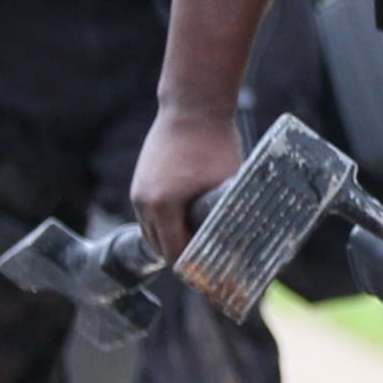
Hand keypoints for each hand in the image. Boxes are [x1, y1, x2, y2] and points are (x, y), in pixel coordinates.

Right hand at [133, 103, 244, 259]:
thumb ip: (227, 213)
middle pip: (158, 246)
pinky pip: (148, 213)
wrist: (193, 106)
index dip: (192, 267)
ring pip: (150, 230)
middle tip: (207, 266)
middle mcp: (143, 202)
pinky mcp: (140, 180)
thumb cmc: (215, 144)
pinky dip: (164, 222)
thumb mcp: (228, 183)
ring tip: (197, 246)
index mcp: (163, 206)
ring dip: (170, 238)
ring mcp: (138, 190)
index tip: (211, 276)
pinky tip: (186, 223)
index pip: (173, 252)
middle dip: (181, 256)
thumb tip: (244, 239)